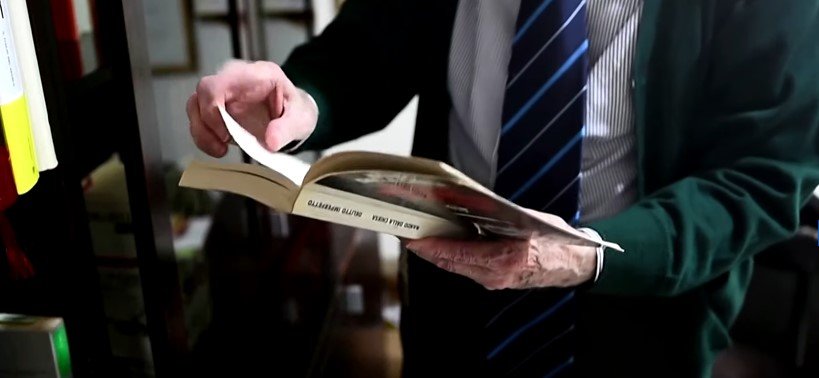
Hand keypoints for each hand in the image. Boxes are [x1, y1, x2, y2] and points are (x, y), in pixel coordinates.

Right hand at [187, 60, 317, 156]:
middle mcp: (235, 79)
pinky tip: (220, 148)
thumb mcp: (301, 119)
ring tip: (220, 150)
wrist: (294, 114)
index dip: (212, 108)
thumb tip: (271, 142)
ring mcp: (224, 93)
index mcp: (256, 75)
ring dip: (202, 133)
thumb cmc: (295, 110)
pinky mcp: (218, 108)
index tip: (226, 134)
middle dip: (206, 124)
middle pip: (202, 93)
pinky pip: (200, 120)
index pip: (218, 83)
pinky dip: (205, 137)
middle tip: (223, 145)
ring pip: (195, 106)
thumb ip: (287, 128)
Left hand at [405, 211, 596, 289]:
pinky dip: (449, 254)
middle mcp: (496, 275)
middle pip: (450, 262)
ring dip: (434, 251)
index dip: (431, 246)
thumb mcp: (526, 219)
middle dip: (425, 248)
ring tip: (416, 233)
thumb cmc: (553, 238)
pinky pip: (465, 267)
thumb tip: (462, 200)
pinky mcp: (493, 280)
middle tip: (405, 230)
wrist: (573, 263)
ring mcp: (494, 281)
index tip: (412, 237)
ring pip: (455, 266)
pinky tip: (438, 241)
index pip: (458, 254)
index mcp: (505, 259)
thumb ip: (495, 214)